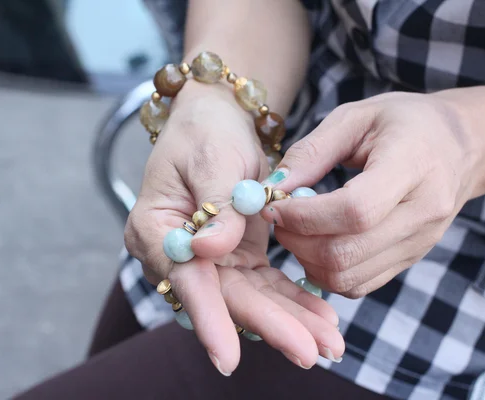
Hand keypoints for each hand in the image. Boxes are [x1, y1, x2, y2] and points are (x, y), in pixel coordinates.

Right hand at [124, 81, 343, 374]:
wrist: (217, 119)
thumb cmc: (206, 132)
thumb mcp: (213, 158)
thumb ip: (216, 204)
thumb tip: (211, 250)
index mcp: (155, 228)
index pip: (184, 277)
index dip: (207, 315)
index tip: (228, 356)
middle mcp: (178, 252)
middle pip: (223, 297)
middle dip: (267, 325)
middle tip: (308, 351)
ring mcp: (209, 259)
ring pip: (248, 298)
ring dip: (289, 320)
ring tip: (329, 342)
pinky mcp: (235, 257)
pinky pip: (265, 284)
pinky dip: (293, 300)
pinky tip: (322, 318)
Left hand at [262, 92, 482, 297]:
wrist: (461, 145)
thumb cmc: (405, 122)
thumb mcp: (356, 117)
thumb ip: (312, 151)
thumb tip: (272, 188)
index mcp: (413, 166)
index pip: (355, 210)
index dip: (304, 215)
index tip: (274, 205)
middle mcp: (422, 213)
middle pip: (346, 252)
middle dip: (297, 241)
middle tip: (279, 218)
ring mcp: (419, 243)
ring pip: (348, 277)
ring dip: (306, 259)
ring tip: (296, 229)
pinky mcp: (410, 259)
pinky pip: (359, 285)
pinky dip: (325, 272)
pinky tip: (316, 243)